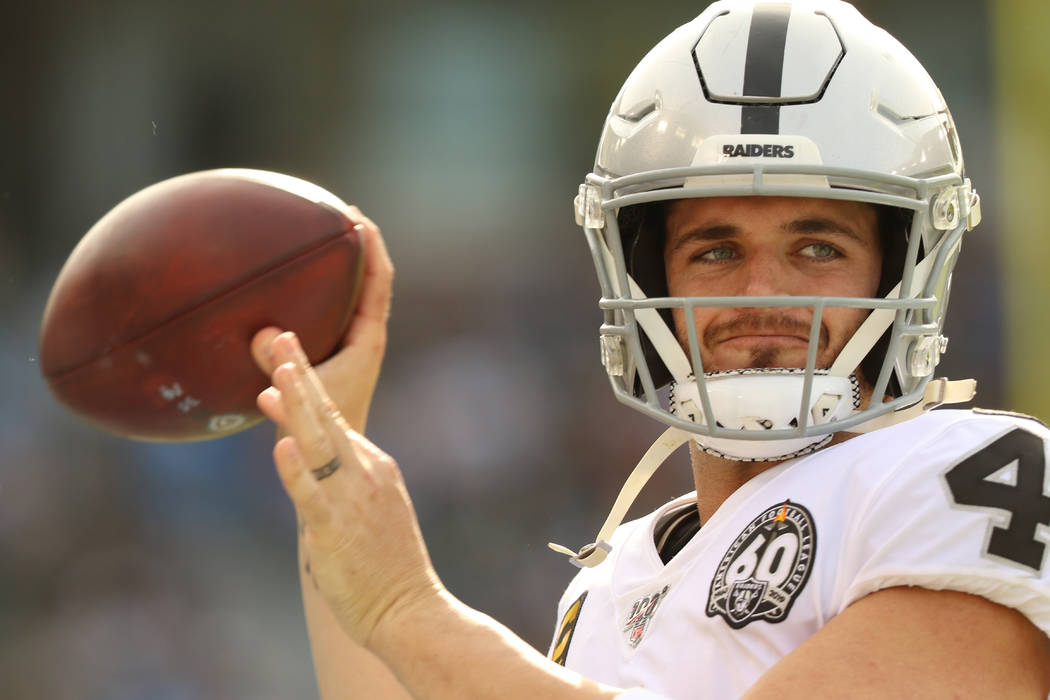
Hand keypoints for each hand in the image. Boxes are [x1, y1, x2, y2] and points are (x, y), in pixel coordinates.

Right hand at [251, 206, 392, 433]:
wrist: (336, 465)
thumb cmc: (325, 433)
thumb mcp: (303, 395)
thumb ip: (285, 364)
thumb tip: (266, 332)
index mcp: (367, 339)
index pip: (380, 280)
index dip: (373, 246)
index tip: (356, 215)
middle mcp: (365, 339)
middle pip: (372, 281)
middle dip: (358, 247)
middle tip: (336, 215)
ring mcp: (353, 349)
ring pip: (354, 297)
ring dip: (343, 269)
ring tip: (319, 243)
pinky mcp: (338, 360)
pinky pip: (335, 314)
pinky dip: (323, 294)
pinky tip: (293, 293)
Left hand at [257, 331, 442, 647]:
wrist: (410, 608)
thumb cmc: (386, 564)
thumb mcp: (368, 506)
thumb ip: (342, 478)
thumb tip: (311, 454)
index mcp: (371, 465)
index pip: (333, 416)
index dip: (307, 384)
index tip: (288, 354)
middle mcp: (363, 472)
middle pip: (326, 415)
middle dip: (302, 374)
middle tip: (282, 336)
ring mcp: (350, 498)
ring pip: (319, 443)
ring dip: (298, 406)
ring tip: (278, 373)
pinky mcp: (336, 528)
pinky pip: (312, 494)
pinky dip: (295, 469)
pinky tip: (281, 445)